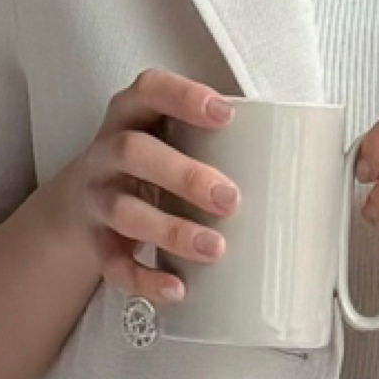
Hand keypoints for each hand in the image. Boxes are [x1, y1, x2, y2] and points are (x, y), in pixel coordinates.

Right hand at [64, 67, 243, 306]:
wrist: (82, 205)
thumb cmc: (147, 168)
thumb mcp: (167, 141)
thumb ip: (211, 142)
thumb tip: (297, 164)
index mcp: (132, 116)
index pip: (149, 91)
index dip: (183, 97)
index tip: (225, 114)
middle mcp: (108, 153)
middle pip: (134, 152)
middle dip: (184, 175)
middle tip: (231, 198)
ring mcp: (98, 198)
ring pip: (125, 211)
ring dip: (172, 230)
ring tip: (215, 248)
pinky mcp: (96, 243)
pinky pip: (114, 264)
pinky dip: (145, 279)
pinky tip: (176, 288)